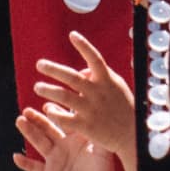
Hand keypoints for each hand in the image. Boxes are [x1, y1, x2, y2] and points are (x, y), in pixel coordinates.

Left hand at [33, 31, 138, 170]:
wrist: (132, 135)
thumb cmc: (124, 108)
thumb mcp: (116, 87)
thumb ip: (100, 76)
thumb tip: (82, 70)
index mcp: (106, 80)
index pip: (95, 58)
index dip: (84, 45)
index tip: (72, 34)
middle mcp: (97, 92)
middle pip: (71, 77)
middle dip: (53, 69)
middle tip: (39, 64)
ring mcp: (91, 109)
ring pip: (63, 96)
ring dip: (48, 90)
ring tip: (37, 87)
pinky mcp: (86, 126)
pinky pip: (64, 117)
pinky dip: (54, 112)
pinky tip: (47, 109)